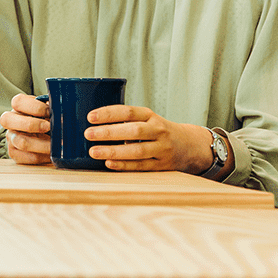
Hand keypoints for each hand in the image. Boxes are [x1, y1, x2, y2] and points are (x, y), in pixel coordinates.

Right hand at [0, 93, 51, 164]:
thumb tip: (63, 111)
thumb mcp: (50, 111)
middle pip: (8, 120)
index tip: (50, 112)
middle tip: (49, 127)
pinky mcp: (14, 153)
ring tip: (55, 145)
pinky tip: (50, 154)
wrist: (47, 137)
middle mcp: (10, 121)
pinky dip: (41, 157)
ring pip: (20, 142)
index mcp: (18, 107)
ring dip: (41, 145)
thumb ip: (53, 108)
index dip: (35, 107)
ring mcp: (11, 138)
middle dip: (31, 124)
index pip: (18, 102)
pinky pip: (25, 157)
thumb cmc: (49, 119)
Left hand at [83, 105, 214, 172]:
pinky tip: (109, 164)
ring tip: (94, 151)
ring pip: (137, 150)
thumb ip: (125, 120)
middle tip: (88, 134)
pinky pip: (142, 166)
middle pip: (133, 131)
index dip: (109, 114)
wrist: (189, 145)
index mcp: (150, 116)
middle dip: (109, 132)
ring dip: (114, 151)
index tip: (90, 117)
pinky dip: (124, 165)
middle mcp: (158, 130)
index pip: (128, 112)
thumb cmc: (157, 130)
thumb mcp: (146, 119)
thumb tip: (93, 123)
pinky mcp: (162, 165)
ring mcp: (162, 148)